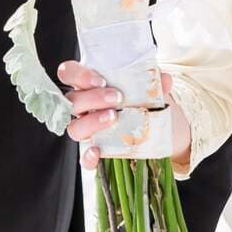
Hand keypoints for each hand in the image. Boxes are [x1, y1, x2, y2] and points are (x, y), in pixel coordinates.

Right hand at [58, 61, 191, 171]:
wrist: (159, 127)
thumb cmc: (143, 100)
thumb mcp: (149, 87)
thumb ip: (153, 82)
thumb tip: (163, 79)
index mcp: (90, 86)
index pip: (69, 74)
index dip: (78, 75)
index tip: (101, 80)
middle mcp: (84, 107)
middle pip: (71, 101)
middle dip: (92, 98)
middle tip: (117, 98)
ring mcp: (88, 130)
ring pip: (74, 128)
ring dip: (91, 122)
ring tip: (114, 118)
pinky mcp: (97, 150)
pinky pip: (84, 157)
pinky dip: (88, 156)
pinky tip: (98, 152)